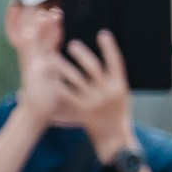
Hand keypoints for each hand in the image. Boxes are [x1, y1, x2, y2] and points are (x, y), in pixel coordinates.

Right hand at [11, 5, 70, 128]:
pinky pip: (26, 54)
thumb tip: (84, 71)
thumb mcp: (63, 83)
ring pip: (34, 40)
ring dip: (39, 28)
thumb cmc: (52, 101)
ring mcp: (31, 63)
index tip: (59, 17)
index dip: (54, 29)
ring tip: (44, 15)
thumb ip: (69, 74)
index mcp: (46, 62)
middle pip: (41, 36)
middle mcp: (37, 60)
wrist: (36, 113)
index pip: (50, 41)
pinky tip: (28, 33)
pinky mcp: (29, 70)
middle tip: (55, 11)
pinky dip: (26, 42)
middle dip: (47, 23)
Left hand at [57, 29, 136, 156]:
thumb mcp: (121, 95)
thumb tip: (107, 56)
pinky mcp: (82, 110)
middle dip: (82, 55)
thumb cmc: (117, 113)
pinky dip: (58, 84)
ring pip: (76, 79)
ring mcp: (94, 101)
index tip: (103, 34)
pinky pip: (67, 94)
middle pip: (94, 68)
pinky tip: (50, 77)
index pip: (116, 62)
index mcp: (120, 86)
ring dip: (64, 67)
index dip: (109, 48)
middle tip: (71, 44)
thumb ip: (112, 78)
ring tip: (53, 57)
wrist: (113, 137)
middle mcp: (108, 92)